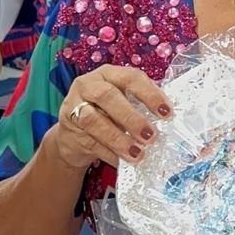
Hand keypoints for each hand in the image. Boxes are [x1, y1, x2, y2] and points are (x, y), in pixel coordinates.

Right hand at [51, 66, 171, 171]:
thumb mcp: (124, 103)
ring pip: (94, 120)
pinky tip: (122, 161)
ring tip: (137, 153)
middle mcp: (89, 85)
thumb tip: (167, 121)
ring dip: (118, 138)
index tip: (166, 113)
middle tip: (150, 136)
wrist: (74, 133)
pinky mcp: (68, 128)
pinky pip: (89, 141)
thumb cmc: (107, 113)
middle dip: (131, 117)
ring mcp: (74, 105)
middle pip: (108, 97)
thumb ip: (141, 106)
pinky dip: (109, 153)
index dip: (150, 94)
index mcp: (109, 74)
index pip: (131, 78)